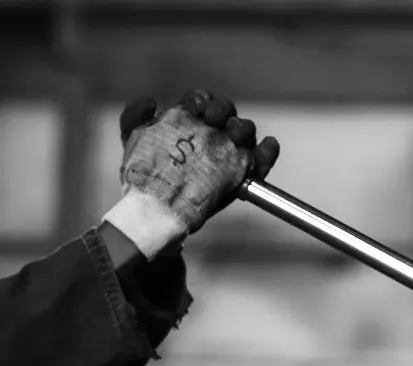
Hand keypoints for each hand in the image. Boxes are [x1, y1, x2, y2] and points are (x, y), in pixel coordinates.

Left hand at [118, 91, 279, 233]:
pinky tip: (267, 146)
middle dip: (222, 110)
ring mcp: (230, 154)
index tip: (194, 107)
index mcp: (191, 121)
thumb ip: (135, 115)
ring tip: (234, 134)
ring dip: (243, 127)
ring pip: (245, 132)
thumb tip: (150, 100)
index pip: (203, 101)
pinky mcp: (244, 175)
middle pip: (226, 112)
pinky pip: (262, 159)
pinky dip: (268, 151)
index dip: (200, 99)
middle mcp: (212, 134)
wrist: (158, 207)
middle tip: (211, 119)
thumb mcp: (132, 139)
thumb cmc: (147, 174)